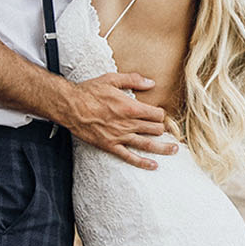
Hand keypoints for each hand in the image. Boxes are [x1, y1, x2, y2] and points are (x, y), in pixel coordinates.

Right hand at [61, 74, 180, 168]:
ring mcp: (120, 137)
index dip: (161, 114)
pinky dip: (143, 163)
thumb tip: (151, 83)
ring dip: (163, 148)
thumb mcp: (112, 79)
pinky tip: (154, 166)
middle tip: (168, 130)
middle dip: (163, 129)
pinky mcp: (110, 146)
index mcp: (131, 107)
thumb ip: (133, 80)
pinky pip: (129, 157)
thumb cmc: (90, 91)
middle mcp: (128, 124)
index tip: (159, 114)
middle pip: (155, 129)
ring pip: (147, 144)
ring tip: (174, 150)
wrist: (70, 106)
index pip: (156, 114)